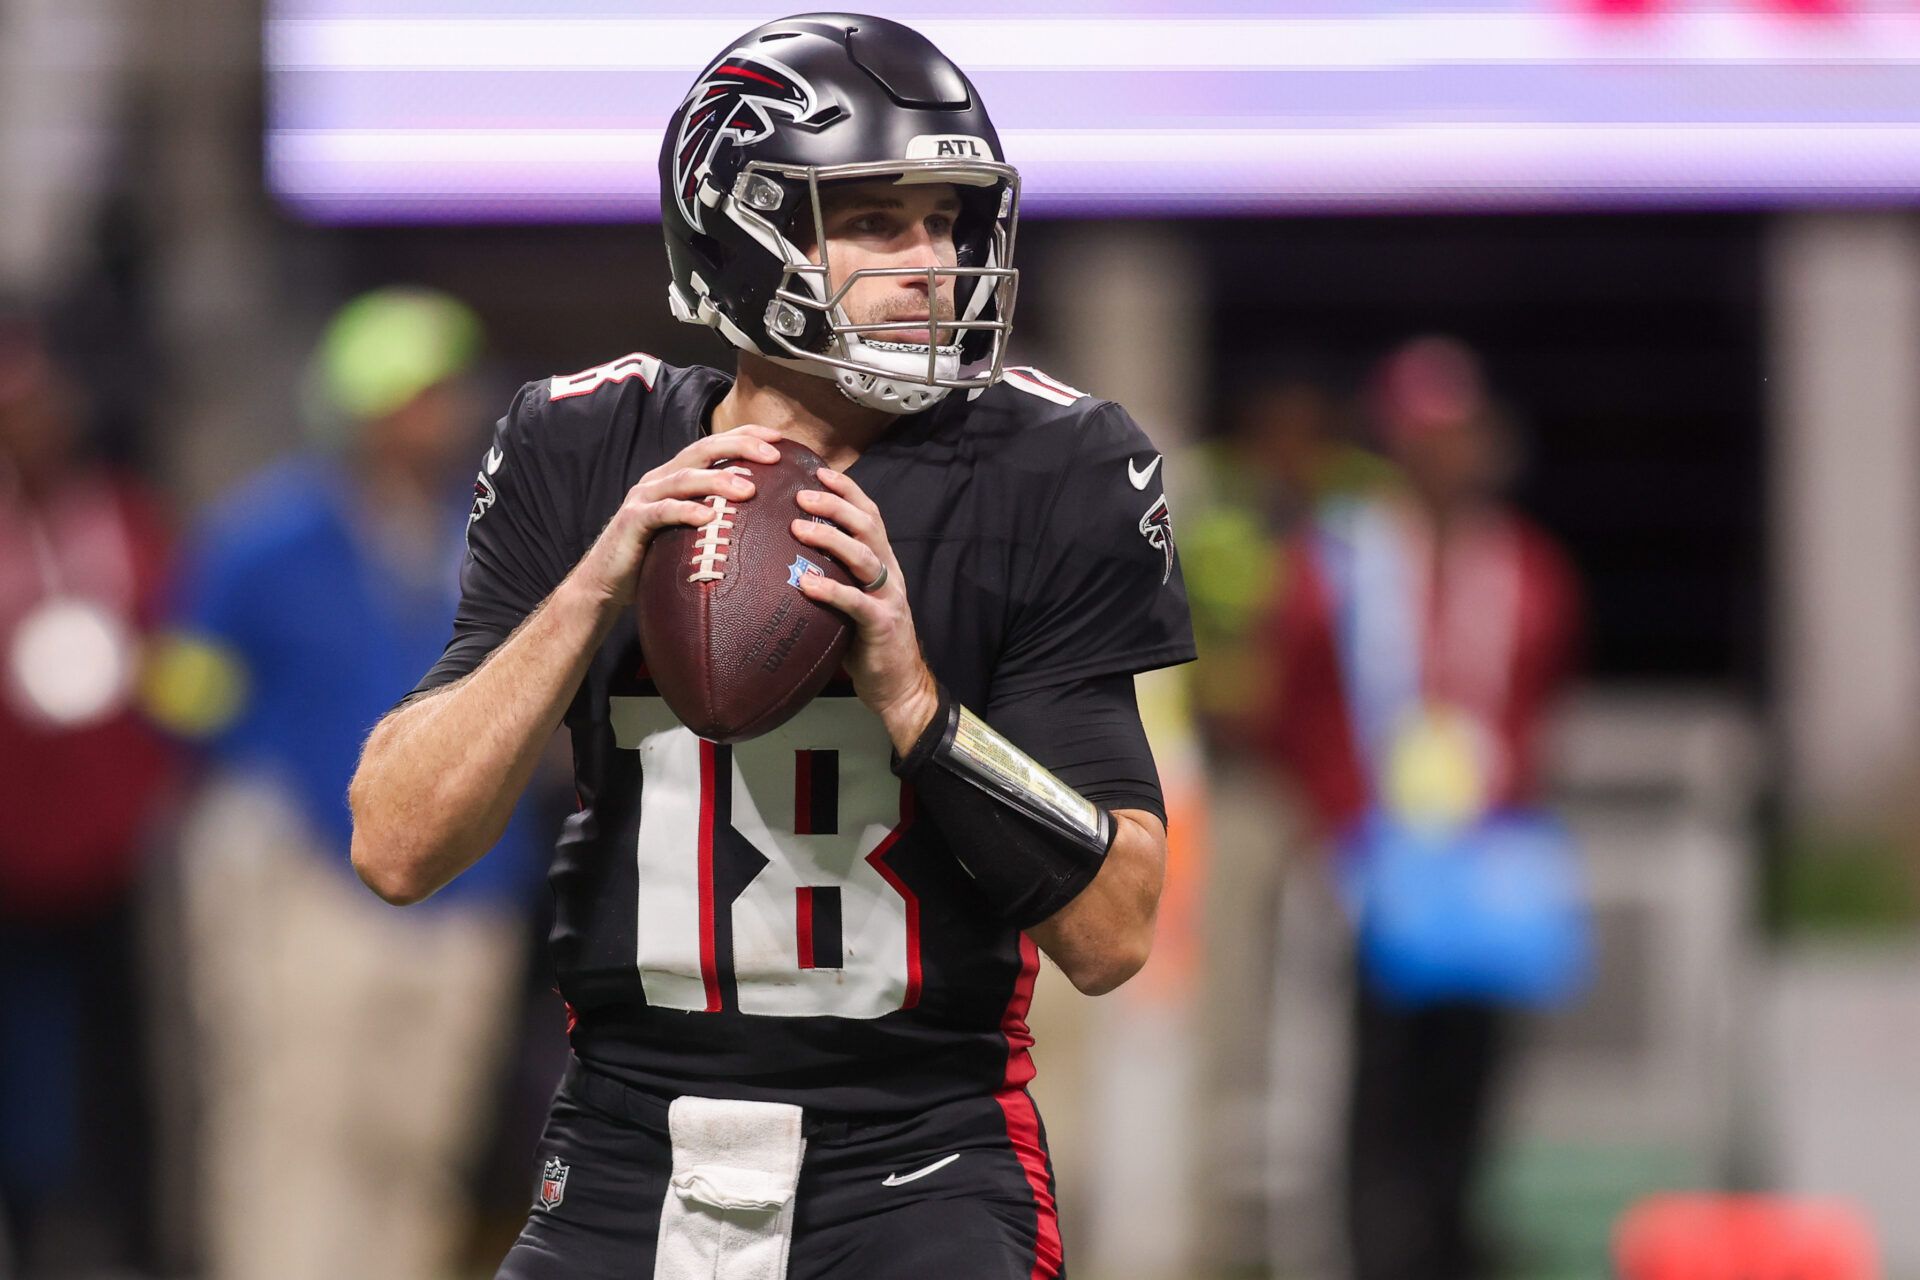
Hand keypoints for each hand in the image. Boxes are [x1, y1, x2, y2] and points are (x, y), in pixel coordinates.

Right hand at [570, 424, 783, 614]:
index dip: (745, 435)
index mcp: (675, 476)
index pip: (714, 444)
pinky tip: (709, 516)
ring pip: (684, 478)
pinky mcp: (633, 522)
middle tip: (773, 455)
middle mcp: (659, 479)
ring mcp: (644, 498)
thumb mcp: (689, 532)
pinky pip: (662, 512)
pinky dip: (686, 511)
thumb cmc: (654, 558)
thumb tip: (762, 519)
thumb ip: (715, 517)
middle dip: (739, 446)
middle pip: (702, 450)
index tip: (779, 438)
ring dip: (718, 480)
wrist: (605, 582)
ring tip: (749, 489)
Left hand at [790, 467, 938, 752]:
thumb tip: (785, 553)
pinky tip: (806, 584)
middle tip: (800, 495)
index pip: (868, 514)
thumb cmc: (865, 640)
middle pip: (867, 526)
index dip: (846, 490)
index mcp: (882, 562)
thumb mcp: (851, 599)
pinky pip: (856, 603)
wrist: (898, 685)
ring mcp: (889, 597)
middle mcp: (889, 573)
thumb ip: (832, 574)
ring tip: (798, 528)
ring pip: (864, 557)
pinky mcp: (882, 624)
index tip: (817, 470)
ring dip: (831, 538)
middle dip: (835, 505)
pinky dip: (831, 590)